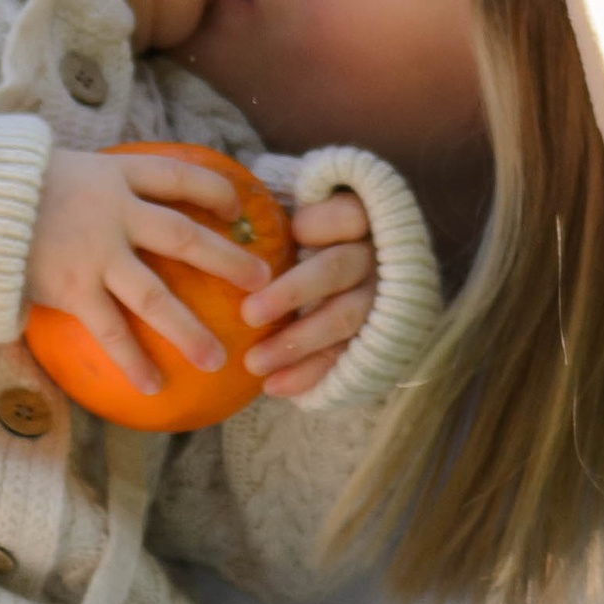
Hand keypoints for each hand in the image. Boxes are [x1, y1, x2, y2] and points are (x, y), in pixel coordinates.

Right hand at [26, 147, 267, 400]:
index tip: (236, 207)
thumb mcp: (61, 169)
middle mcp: (115, 212)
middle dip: (228, 261)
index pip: (178, 177)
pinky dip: (133, 359)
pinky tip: (153, 385)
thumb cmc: (11, 186)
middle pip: (186, 236)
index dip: (213, 190)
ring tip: (217, 359)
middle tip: (262, 284)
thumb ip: (92, 188)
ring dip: (189, 330)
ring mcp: (96, 252)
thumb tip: (115, 204)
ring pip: (156, 295)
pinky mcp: (72, 287)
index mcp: (115, 175)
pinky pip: (111, 330)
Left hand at [241, 186, 375, 400]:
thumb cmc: (313, 239)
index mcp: (361, 218)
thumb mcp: (305, 215)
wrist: (359, 277)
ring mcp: (378, 301)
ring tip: (254, 364)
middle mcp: (374, 258)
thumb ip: (282, 217)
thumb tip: (225, 216)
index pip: (348, 216)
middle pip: (337, 269)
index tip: (291, 234)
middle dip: (292, 293)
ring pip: (343, 320)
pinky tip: (274, 387)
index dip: (320, 224)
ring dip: (296, 344)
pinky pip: (344, 359)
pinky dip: (309, 375)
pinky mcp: (373, 340)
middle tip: (248, 315)